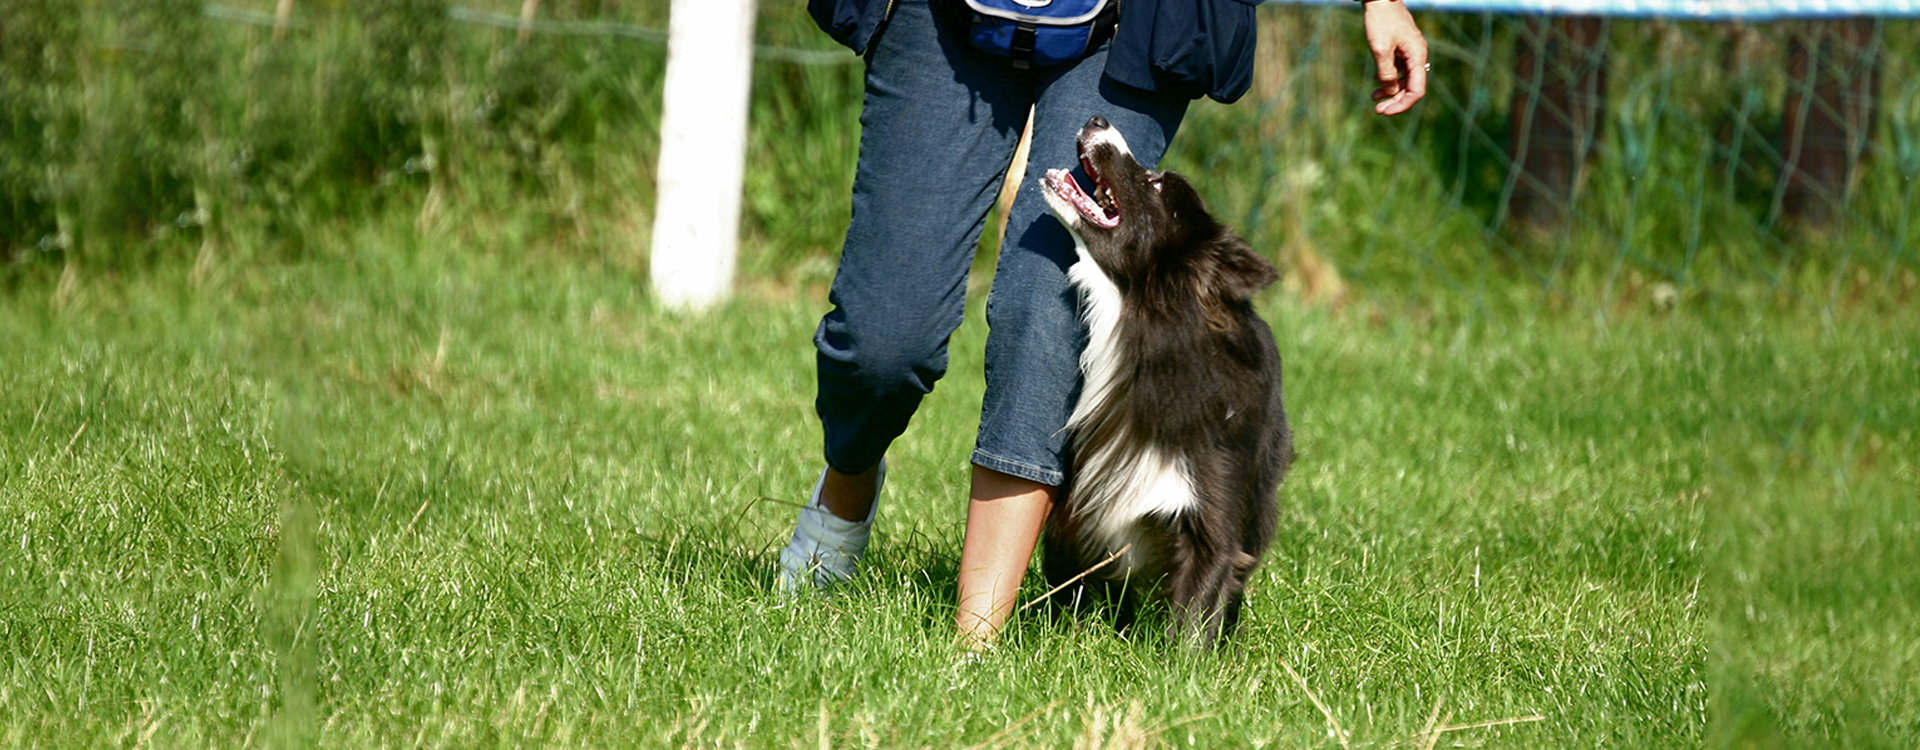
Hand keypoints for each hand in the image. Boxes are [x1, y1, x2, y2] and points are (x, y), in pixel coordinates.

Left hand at [1362, 0, 1427, 115]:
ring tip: (1374, 97)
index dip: (1402, 105)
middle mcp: (1418, 55)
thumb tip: (1391, 92)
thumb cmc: (1380, 21)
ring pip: (1405, 79)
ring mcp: (1411, 52)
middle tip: (1378, 110)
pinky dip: (1389, 78)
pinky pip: (1400, 69)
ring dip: (1391, 91)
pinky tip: (1377, 84)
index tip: (1385, 112)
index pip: (1416, 90)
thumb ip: (1386, 73)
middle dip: (1395, 100)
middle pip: (1411, 87)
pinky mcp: (1402, 48)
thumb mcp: (1380, 50)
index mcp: (1417, 56)